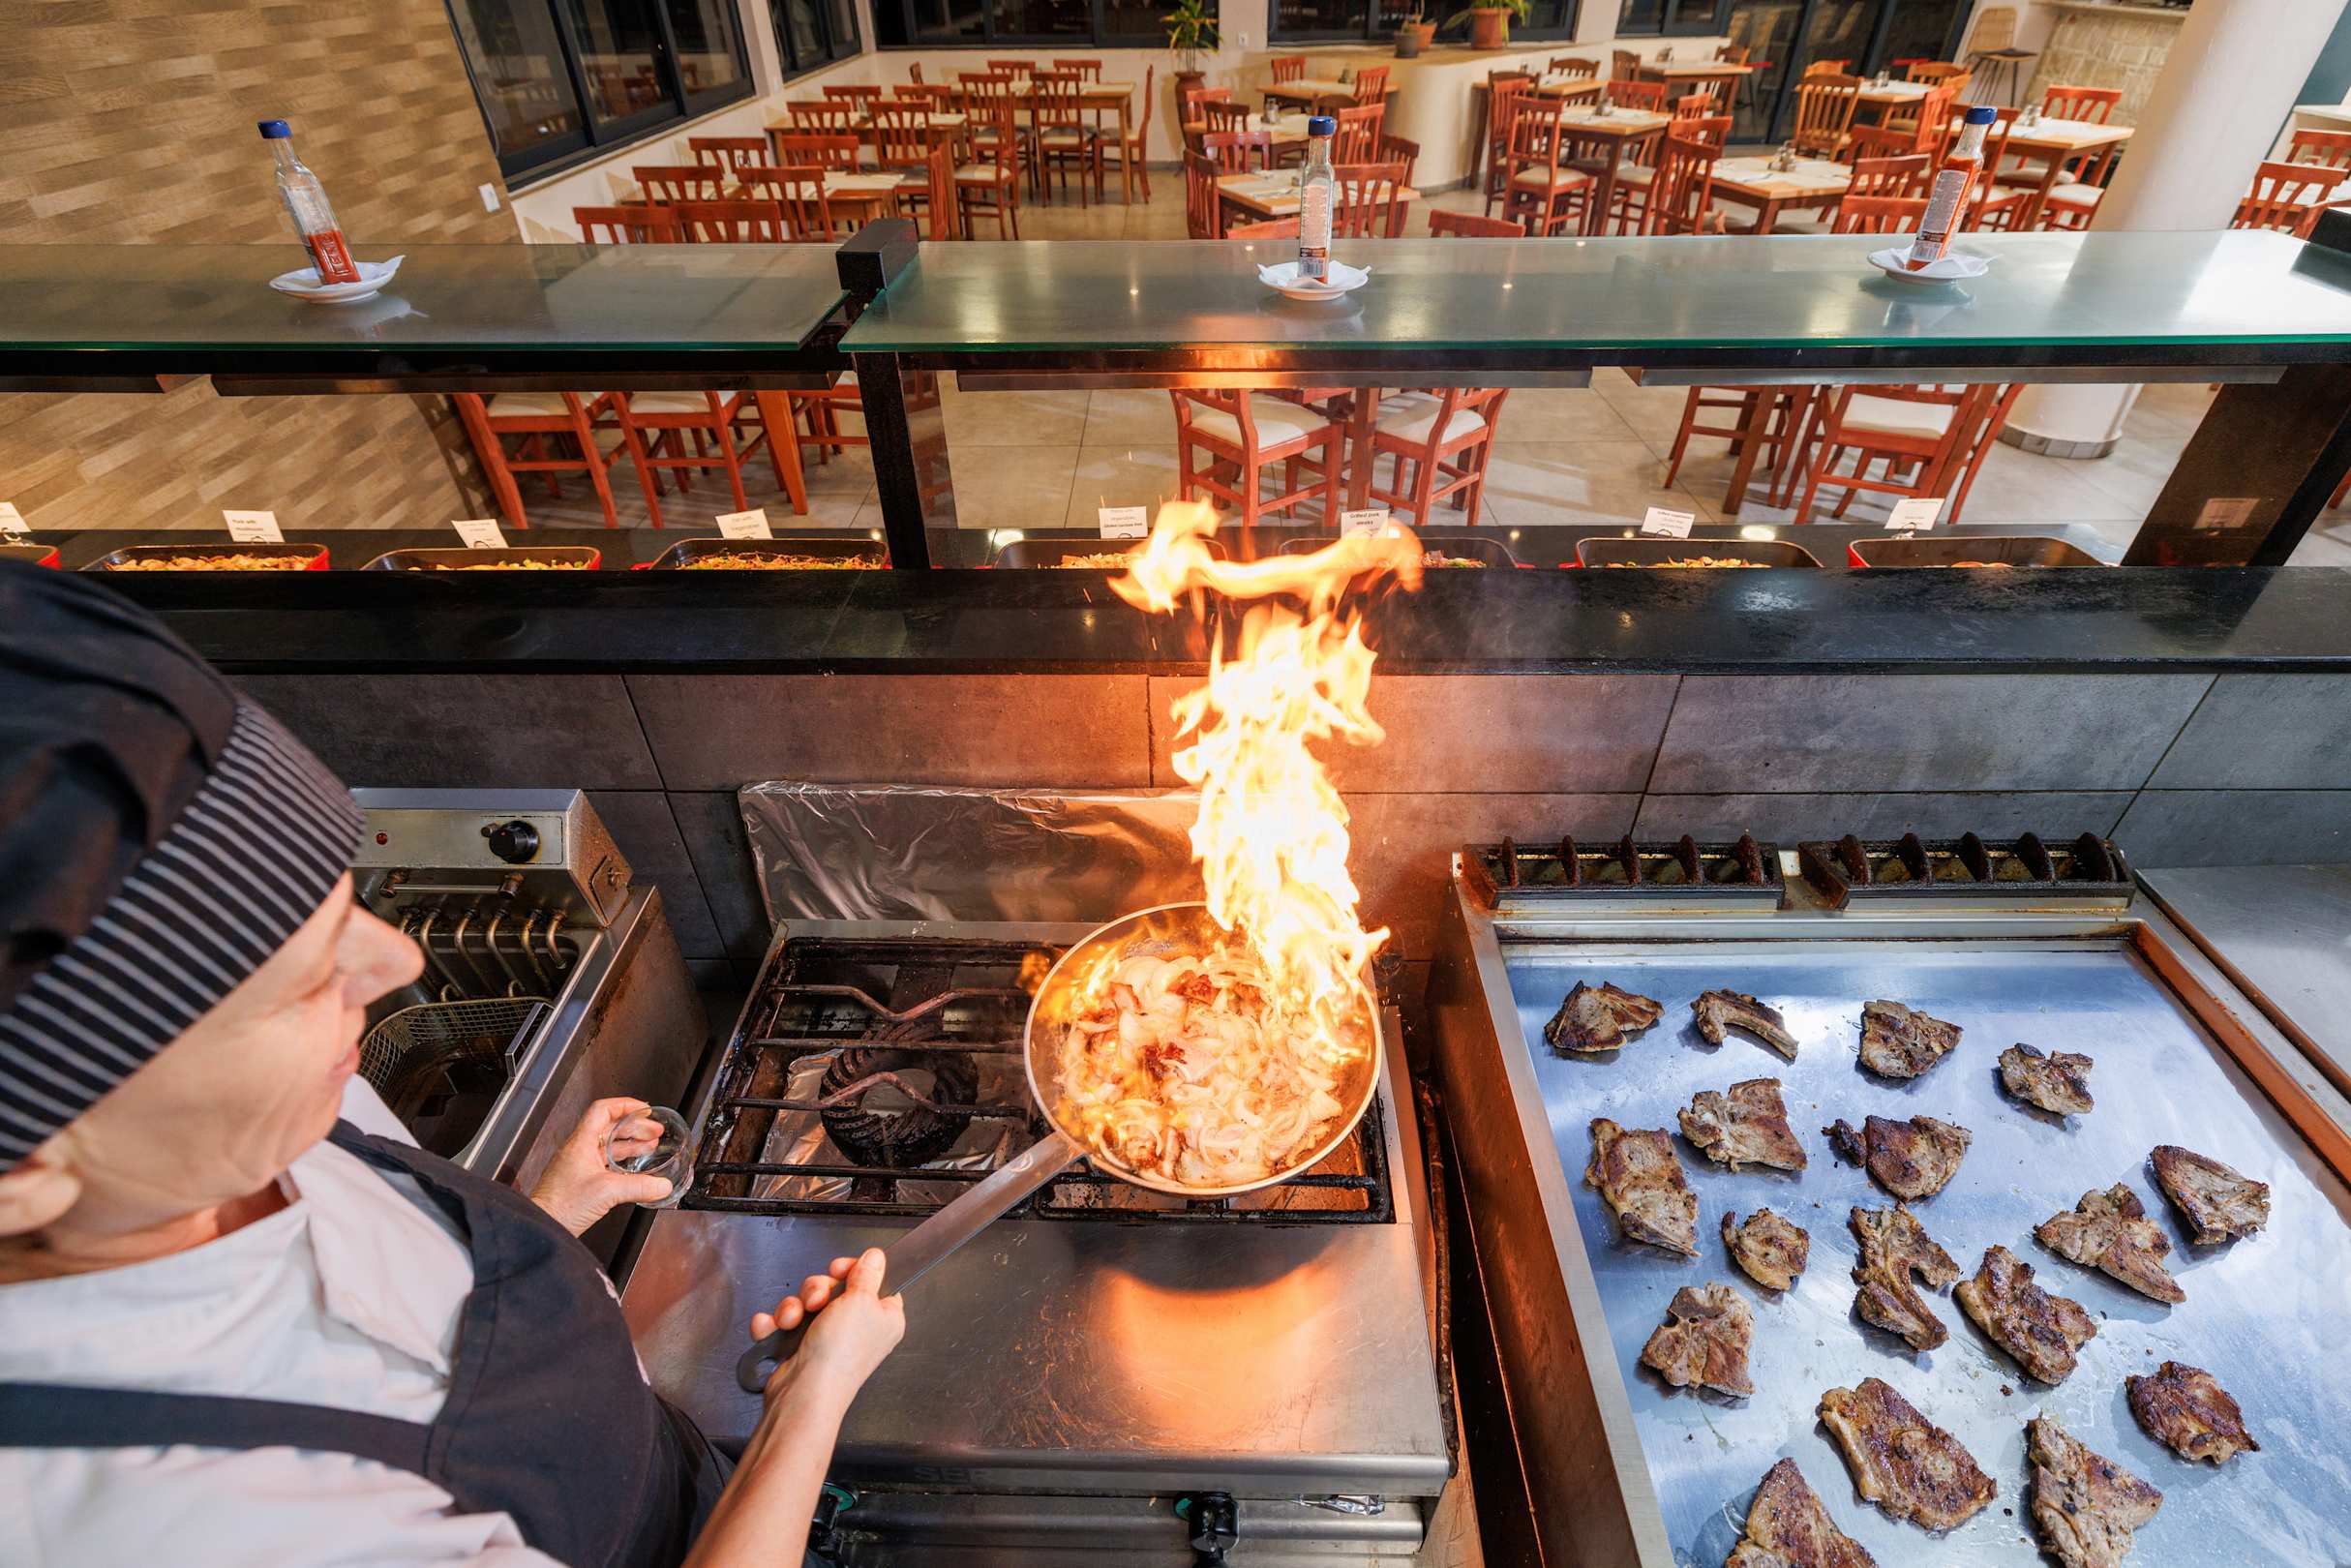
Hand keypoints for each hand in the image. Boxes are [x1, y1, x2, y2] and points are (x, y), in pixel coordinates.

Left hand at [528, 1097, 673, 1235]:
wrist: (543, 1227)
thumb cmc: (562, 1206)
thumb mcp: (607, 1192)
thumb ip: (639, 1187)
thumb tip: (662, 1185)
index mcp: (581, 1143)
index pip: (603, 1110)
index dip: (626, 1105)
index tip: (644, 1109)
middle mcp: (578, 1150)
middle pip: (609, 1127)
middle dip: (635, 1126)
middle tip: (654, 1131)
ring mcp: (578, 1165)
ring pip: (608, 1146)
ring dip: (630, 1143)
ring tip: (650, 1146)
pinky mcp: (580, 1181)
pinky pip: (605, 1163)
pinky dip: (623, 1162)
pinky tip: (633, 1170)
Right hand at [749, 1247, 904, 1404]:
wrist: (804, 1392)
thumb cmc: (840, 1354)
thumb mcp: (861, 1301)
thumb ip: (868, 1273)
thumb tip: (877, 1256)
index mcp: (883, 1318)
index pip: (875, 1282)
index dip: (856, 1271)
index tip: (841, 1270)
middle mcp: (858, 1328)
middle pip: (836, 1288)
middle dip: (817, 1289)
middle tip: (817, 1301)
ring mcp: (828, 1338)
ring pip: (807, 1302)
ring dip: (793, 1306)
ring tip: (793, 1320)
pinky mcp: (801, 1347)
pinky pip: (785, 1322)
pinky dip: (775, 1324)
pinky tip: (774, 1329)